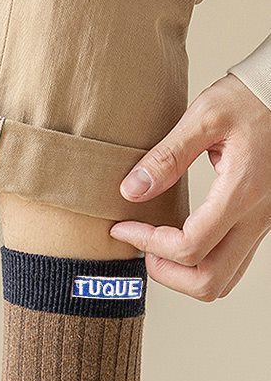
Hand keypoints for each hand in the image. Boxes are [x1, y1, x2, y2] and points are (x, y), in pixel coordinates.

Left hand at [110, 74, 270, 300]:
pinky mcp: (261, 221)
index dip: (148, 244)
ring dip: (186, 274)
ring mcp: (263, 224)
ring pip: (224, 279)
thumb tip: (133, 190)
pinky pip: (233, 261)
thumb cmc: (252, 98)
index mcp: (241, 193)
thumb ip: (167, 156)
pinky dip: (203, 262)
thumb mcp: (205, 116)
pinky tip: (181, 237)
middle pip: (210, 282)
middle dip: (167, 273)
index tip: (123, 227)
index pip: (190, 247)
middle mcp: (257, 217)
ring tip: (158, 245)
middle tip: (141, 246)